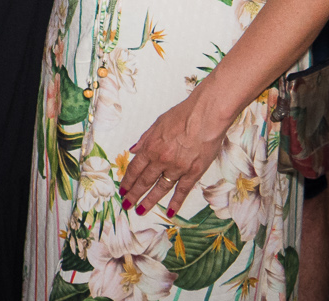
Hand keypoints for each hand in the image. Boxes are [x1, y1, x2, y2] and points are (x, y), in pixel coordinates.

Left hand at [120, 92, 229, 218]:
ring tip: (141, 210)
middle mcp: (161, 160)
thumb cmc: (182, 115)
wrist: (205, 116)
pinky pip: (182, 190)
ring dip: (150, 201)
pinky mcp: (194, 173)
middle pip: (144, 181)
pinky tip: (169, 212)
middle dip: (134, 194)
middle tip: (127, 205)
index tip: (122, 190)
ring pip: (161, 189)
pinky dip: (175, 202)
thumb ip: (145, 139)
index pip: (135, 169)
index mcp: (150, 147)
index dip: (127, 181)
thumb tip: (133, 150)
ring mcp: (178, 168)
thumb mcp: (157, 124)